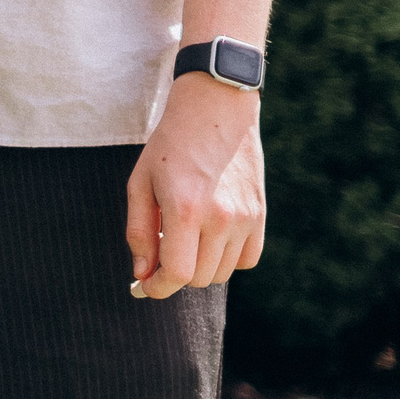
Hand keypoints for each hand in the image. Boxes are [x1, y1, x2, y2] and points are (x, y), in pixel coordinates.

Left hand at [125, 74, 265, 297]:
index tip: (146, 286)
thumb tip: (142, 274)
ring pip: (223, 272)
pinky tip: (211, 237)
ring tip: (185, 237)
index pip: (178, 274)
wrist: (214, 111)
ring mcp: (245, 218)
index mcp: (184, 209)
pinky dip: (228, 258)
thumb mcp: (139, 183)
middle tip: (160, 253)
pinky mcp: (260, 215)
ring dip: (201, 266)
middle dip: (176, 274)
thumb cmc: (169, 146)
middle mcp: (220, 218)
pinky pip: (247, 259)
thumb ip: (138, 232)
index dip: (158, 287)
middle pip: (200, 278)